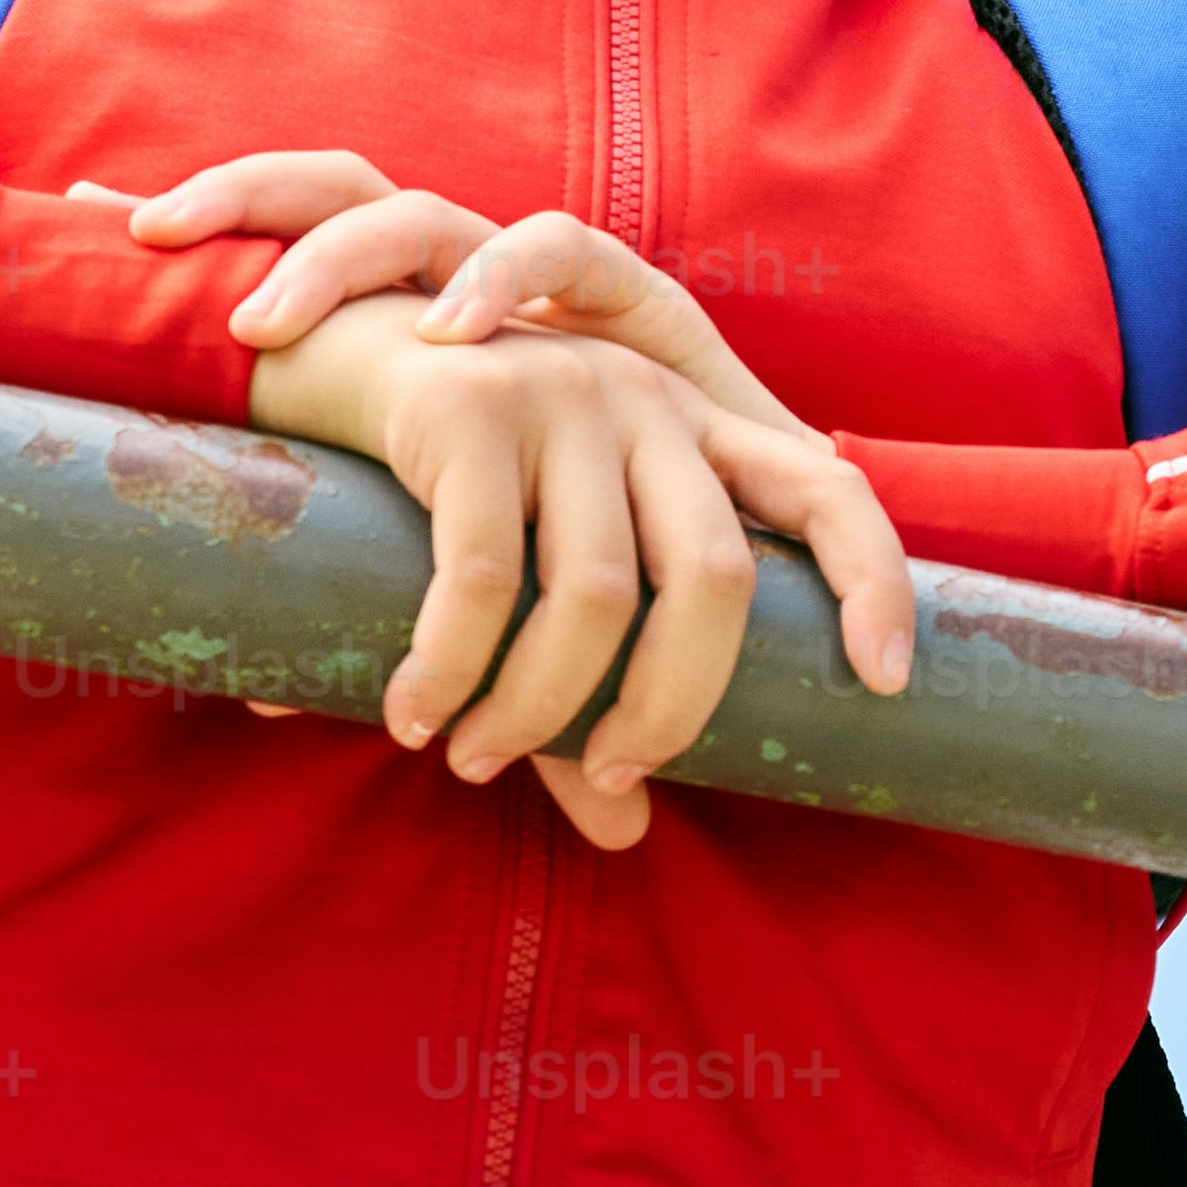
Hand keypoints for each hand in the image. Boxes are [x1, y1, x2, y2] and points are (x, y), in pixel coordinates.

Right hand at [126, 154, 921, 829]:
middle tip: (612, 780)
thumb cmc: (425, 480)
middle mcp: (648, 399)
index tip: (886, 686)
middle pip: (718, 581)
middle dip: (672, 708)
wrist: (301, 351)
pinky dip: (452, 668)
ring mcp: (565, 394)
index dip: (878, 583)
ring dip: (536, 708)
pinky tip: (414, 714)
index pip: (832, 493)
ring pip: (599, 596)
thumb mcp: (525, 580)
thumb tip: (626, 835)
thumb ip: (582, 698)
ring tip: (474, 758)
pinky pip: (485, 577)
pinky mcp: (470, 405)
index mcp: (690, 432)